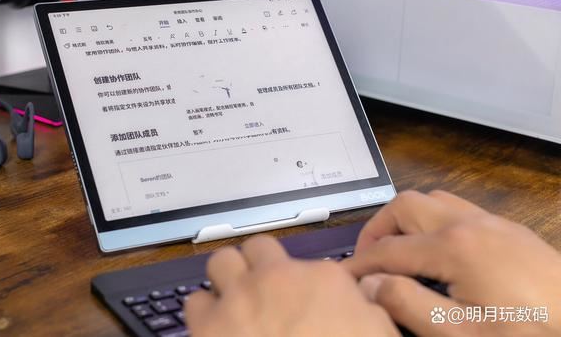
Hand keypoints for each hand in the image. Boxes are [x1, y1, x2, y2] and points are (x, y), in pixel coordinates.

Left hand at [185, 235, 400, 336]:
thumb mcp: (380, 336)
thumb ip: (367, 312)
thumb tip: (360, 301)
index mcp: (323, 281)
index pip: (308, 262)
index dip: (303, 280)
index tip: (302, 296)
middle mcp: (277, 280)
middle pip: (257, 247)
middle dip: (257, 263)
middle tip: (261, 286)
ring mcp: (239, 299)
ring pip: (221, 262)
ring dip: (227, 280)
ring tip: (234, 301)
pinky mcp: (208, 326)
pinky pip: (195, 302)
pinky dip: (204, 312)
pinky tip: (215, 326)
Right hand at [344, 190, 560, 336]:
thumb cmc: (522, 335)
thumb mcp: (459, 335)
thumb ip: (407, 305)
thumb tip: (369, 283)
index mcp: (452, 247)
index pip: (388, 249)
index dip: (359, 264)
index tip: (342, 278)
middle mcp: (469, 223)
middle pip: (405, 206)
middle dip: (378, 229)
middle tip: (367, 260)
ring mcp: (493, 222)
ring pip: (433, 200)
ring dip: (407, 220)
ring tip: (399, 251)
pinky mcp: (511, 231)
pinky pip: (459, 209)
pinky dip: (434, 221)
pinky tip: (440, 252)